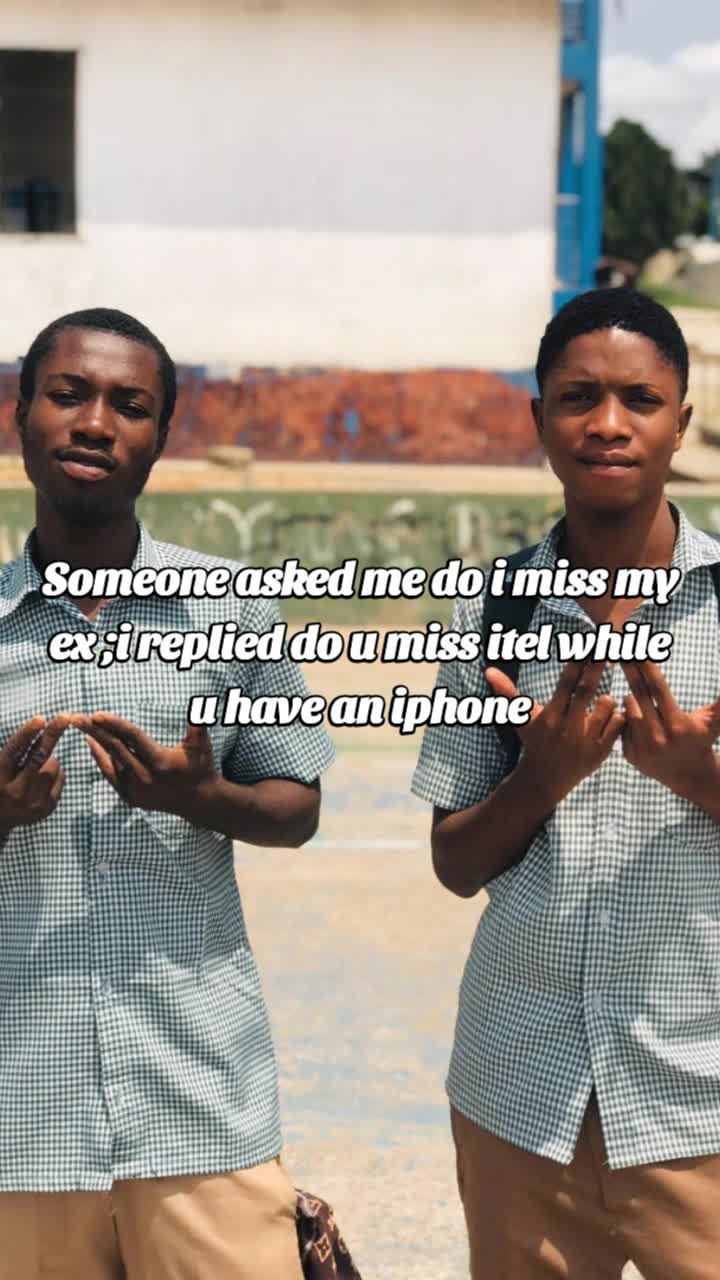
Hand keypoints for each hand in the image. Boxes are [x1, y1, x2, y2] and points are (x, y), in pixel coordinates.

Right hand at [0, 715, 69, 832]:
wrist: (1, 817)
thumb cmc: (1, 780)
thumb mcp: (1, 765)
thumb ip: (17, 750)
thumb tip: (41, 724)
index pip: (14, 751)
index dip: (28, 733)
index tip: (41, 718)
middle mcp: (15, 791)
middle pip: (39, 757)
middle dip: (52, 734)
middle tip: (65, 716)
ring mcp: (33, 802)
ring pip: (53, 765)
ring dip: (48, 759)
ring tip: (33, 769)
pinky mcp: (48, 807)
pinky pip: (61, 777)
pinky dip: (54, 772)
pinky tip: (41, 780)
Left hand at [74, 712, 216, 815]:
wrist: (198, 801)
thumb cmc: (200, 768)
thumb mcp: (201, 746)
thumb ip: (197, 726)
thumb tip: (200, 707)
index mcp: (159, 761)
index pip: (132, 737)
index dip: (113, 724)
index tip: (96, 714)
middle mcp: (144, 777)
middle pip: (114, 748)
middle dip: (94, 731)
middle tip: (77, 717)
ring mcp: (135, 789)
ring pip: (109, 762)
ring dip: (95, 743)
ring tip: (81, 726)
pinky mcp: (130, 797)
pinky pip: (111, 775)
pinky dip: (101, 760)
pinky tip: (93, 745)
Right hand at [484, 660, 623, 803]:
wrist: (544, 780)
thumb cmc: (534, 742)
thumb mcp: (521, 719)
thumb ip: (507, 693)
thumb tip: (488, 671)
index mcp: (550, 716)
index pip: (566, 683)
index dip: (577, 662)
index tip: (587, 644)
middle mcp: (568, 727)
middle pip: (587, 690)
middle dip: (597, 667)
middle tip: (608, 648)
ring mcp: (586, 740)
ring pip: (606, 705)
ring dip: (606, 699)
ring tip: (598, 702)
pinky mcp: (601, 752)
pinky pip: (618, 724)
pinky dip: (617, 717)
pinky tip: (609, 717)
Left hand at [621, 660, 719, 803]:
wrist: (688, 775)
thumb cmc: (701, 739)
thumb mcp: (714, 721)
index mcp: (677, 725)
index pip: (658, 689)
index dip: (647, 668)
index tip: (637, 650)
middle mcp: (657, 737)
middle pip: (637, 694)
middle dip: (629, 670)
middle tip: (619, 650)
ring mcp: (640, 746)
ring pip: (628, 707)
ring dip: (634, 698)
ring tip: (649, 707)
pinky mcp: (628, 753)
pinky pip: (622, 723)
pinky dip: (629, 717)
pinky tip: (641, 722)